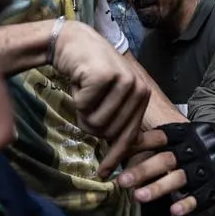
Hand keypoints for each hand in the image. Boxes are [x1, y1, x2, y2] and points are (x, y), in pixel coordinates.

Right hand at [49, 20, 149, 177]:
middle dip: (90, 124)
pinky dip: (76, 98)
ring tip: (84, 91)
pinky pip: (84, 107)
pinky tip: (79, 81)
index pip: (129, 136)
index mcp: (143, 97)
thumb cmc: (88, 74)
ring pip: (96, 122)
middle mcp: (139, 89)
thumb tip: (120, 154)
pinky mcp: (105, 77)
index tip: (104, 173)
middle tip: (85, 103)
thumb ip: (116, 121)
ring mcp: (124, 82)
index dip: (115, 156)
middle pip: (108, 132)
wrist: (71, 42)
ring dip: (82, 111)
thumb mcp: (109, 98)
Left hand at [117, 122, 214, 215]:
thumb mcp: (191, 134)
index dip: (137, 144)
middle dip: (142, 170)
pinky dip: (189, 203)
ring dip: (158, 188)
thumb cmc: (210, 142)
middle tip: (120, 181)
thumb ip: (167, 140)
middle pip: (166, 159)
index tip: (116, 152)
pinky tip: (174, 211)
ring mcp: (208, 167)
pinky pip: (203, 196)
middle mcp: (196, 149)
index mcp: (187, 134)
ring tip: (138, 197)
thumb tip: (130, 144)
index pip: (159, 137)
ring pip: (180, 178)